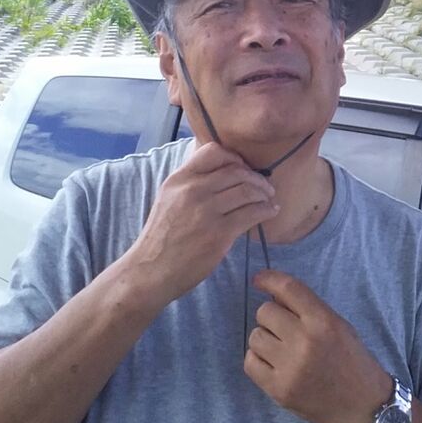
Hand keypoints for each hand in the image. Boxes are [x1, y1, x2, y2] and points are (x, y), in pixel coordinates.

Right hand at [119, 142, 277, 312]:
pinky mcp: (219, 233)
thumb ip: (191, 184)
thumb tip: (224, 175)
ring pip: (247, 190)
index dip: (235, 157)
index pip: (213, 151)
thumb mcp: (169, 199)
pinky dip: (266, 210)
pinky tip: (270, 212)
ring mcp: (206, 211)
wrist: (151, 271)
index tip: (244, 168)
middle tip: (265, 187)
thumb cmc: (162, 238)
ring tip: (269, 199)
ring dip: (264, 193)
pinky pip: (252, 213)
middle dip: (256, 178)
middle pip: (236, 171)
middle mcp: (192, 190)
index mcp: (179, 179)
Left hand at [244, 270, 390, 422]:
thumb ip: (308, 309)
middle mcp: (304, 341)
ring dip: (265, 339)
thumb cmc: (352, 361)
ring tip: (281, 349)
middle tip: (284, 329)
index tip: (258, 279)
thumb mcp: (339, 326)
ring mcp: (289, 367)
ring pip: (255, 336)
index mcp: (323, 321)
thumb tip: (273, 293)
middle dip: (272, 317)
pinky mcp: (278, 389)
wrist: (363, 406)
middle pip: (265, 312)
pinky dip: (258, 360)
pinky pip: (250, 362)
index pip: (288, 289)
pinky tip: (274, 364)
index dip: (268, 279)